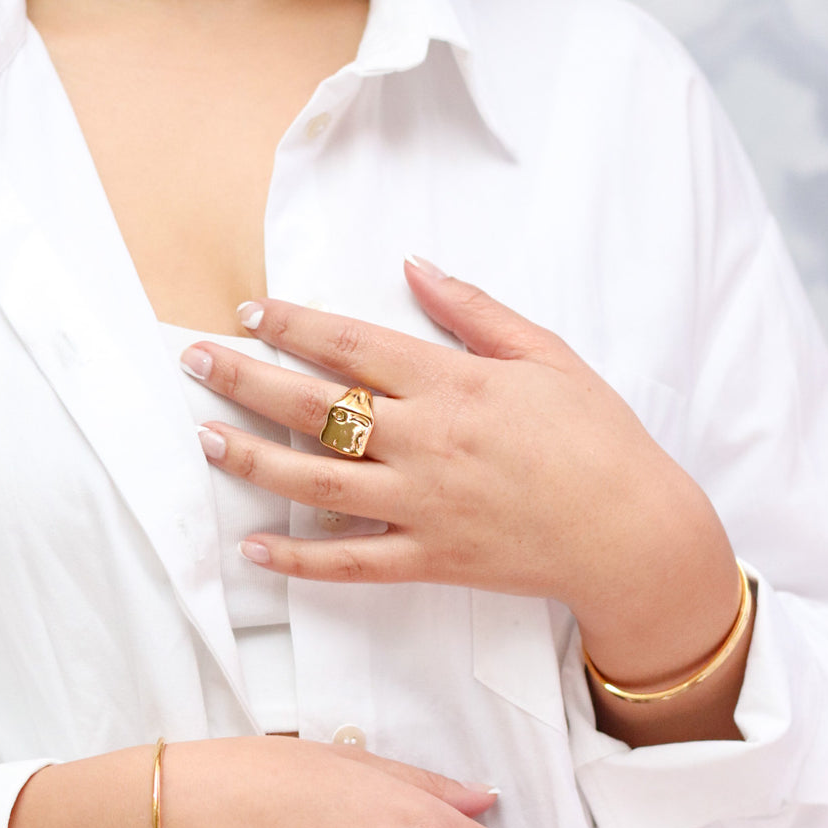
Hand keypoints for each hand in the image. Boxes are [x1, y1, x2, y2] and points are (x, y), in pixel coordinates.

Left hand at [182, 256, 740, 689]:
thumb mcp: (546, 354)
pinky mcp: (428, 560)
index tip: (250, 310)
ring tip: (205, 440)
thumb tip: (413, 265)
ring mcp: (423, 506)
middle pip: (314, 408)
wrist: (632, 532)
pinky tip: (252, 548)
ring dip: (252, 461)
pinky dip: (297, 560)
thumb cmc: (597, 436)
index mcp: (454, 384)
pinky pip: (349, 563)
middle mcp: (427, 442)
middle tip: (195, 360)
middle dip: (245, 380)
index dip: (293, 324)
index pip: (352, 346)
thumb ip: (473, 310)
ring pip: (315, 483)